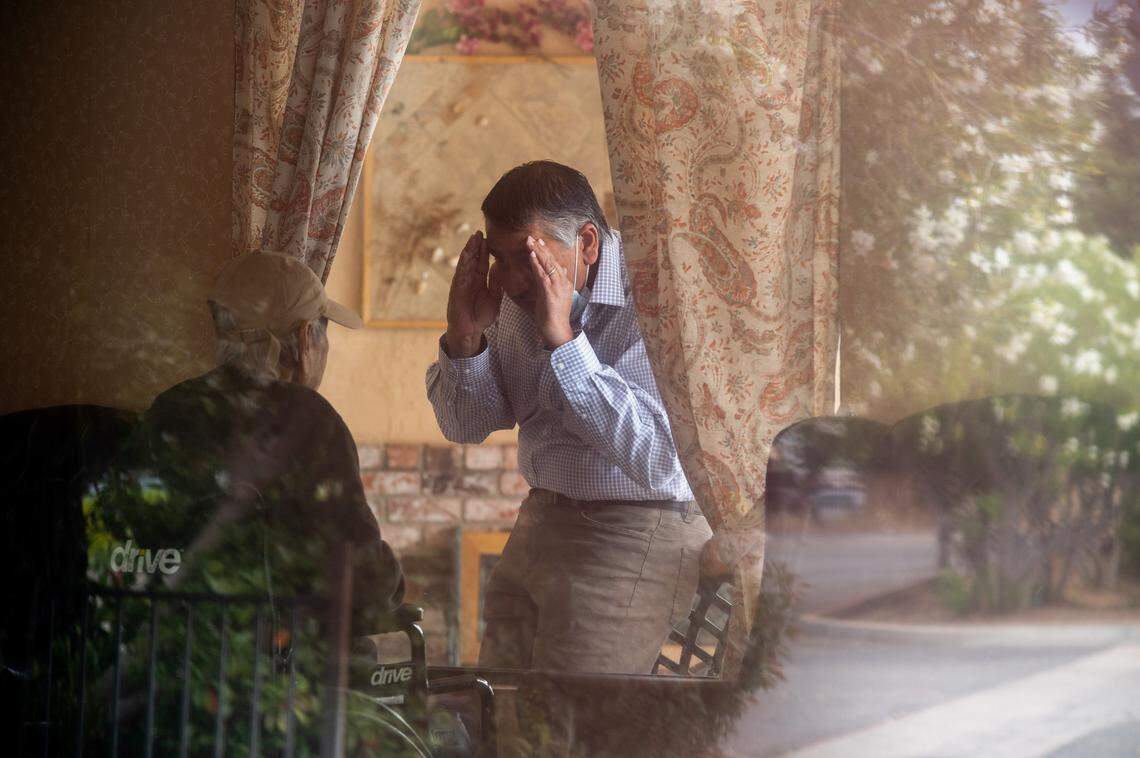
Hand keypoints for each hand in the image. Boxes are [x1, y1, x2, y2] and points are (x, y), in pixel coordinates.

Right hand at [445, 232, 502, 356]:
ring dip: (469, 250)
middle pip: (474, 259)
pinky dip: (463, 263)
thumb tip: (498, 267)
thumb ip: (496, 283)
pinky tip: (467, 253)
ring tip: (473, 237)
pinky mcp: (457, 289)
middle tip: (480, 231)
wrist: (471, 331)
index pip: (483, 263)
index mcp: (479, 281)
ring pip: (466, 263)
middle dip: (476, 246)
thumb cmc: (481, 317)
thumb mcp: (494, 298)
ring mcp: (462, 283)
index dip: (486, 251)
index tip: (489, 238)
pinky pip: (460, 273)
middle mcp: (470, 280)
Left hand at [527, 236, 574, 349]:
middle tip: (532, 237)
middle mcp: (563, 282)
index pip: (556, 263)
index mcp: (565, 283)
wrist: (557, 329)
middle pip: (552, 260)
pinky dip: (537, 263)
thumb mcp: (558, 296)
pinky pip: (542, 273)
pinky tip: (531, 254)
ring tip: (530, 241)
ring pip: (548, 264)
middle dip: (542, 248)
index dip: (547, 252)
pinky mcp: (550, 290)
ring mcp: (557, 285)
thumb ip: (559, 282)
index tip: (540, 243)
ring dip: (538, 251)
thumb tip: (563, 269)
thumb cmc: (555, 315)